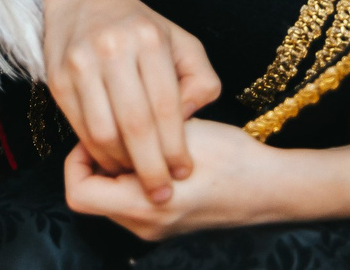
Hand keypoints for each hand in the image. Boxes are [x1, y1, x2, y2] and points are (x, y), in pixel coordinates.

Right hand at [40, 0, 219, 203]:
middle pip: (134, 124)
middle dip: (151, 166)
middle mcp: (111, 49)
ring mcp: (79, 64)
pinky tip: (114, 158)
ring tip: (137, 175)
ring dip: (122, 163)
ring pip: (102, 131)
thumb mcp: (183, 44)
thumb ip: (200, 82)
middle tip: (162, 192)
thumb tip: (187, 123)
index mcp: (148, 40)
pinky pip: (79, 127)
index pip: (165, 105)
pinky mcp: (57, 79)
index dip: (175, 146)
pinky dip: (97, 151)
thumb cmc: (143, 29)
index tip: (183, 172)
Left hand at [63, 126, 349, 239]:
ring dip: (114, 170)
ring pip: (111, 199)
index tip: (98, 132)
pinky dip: (131, 179)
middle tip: (115, 130)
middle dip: (96, 162)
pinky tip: (153, 151)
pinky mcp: (170, 224)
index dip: (77, 160)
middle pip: (92, 195)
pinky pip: (131, 203)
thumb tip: (103, 119)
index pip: (78, 193)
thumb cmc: (229, 156)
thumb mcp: (177, 132)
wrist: (272, 186)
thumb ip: (136, 131)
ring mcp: (157, 229)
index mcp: (143, 207)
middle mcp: (145, 226)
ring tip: (137, 138)